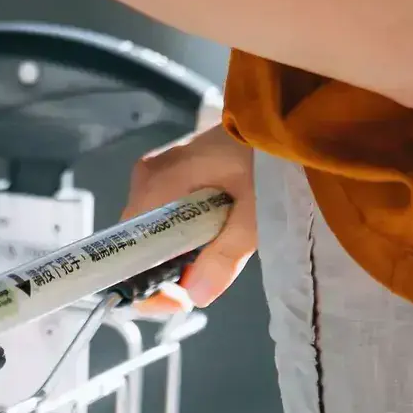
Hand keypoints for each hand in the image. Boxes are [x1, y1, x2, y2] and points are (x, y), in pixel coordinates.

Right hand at [125, 121, 256, 307]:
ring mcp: (160, 171)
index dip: (147, 281)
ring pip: (157, 230)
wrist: (284, 114)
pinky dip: (190, 232)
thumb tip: (196, 296)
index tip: (180, 298)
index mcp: (156, 183)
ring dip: (184, 252)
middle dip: (170, 270)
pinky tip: (219, 230)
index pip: (127, 246)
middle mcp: (148, 176)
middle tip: (208, 278)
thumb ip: (226, 254)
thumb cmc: (269, 156)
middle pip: (142, 241)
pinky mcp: (175, 171)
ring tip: (222, 251)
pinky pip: (170, 214)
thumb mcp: (256, 210)